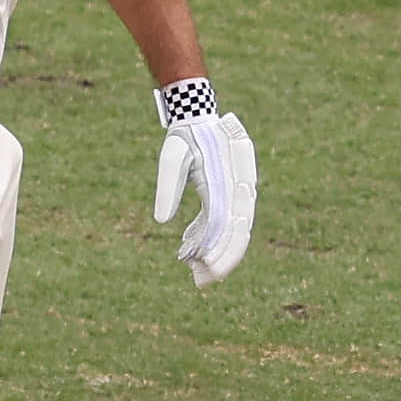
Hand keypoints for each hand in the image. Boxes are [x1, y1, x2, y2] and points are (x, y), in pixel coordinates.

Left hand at [150, 85, 255, 287]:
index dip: (216, 247)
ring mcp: (238, 193)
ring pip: (234, 232)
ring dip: (218, 254)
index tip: (202, 266)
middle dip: (222, 260)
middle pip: (236, 233)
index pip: (225, 221)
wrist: (198, 118)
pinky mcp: (229, 196)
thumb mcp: (173, 157)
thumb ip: (168, 186)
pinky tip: (190, 249)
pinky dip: (210, 238)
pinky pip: (224, 223)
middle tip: (201, 282)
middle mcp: (239, 189)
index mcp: (228, 179)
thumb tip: (161, 220)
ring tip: (196, 274)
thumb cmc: (185, 137)